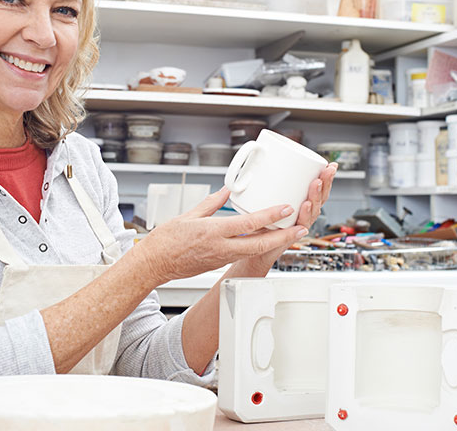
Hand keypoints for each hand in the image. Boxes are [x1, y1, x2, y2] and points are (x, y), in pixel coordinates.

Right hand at [134, 187, 307, 284]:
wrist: (155, 264)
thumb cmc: (166, 241)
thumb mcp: (188, 215)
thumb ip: (210, 203)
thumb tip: (225, 192)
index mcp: (213, 231)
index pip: (249, 223)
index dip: (271, 215)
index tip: (285, 207)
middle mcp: (221, 247)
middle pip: (260, 244)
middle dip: (283, 236)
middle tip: (301, 228)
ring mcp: (221, 257)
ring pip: (254, 251)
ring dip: (274, 242)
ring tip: (290, 233)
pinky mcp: (219, 263)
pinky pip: (243, 254)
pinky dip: (257, 247)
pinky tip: (265, 240)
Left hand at [231, 162, 338, 274]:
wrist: (254, 249)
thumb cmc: (261, 223)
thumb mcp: (266, 199)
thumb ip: (265, 184)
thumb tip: (259, 161)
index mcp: (301, 204)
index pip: (317, 189)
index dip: (325, 178)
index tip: (329, 164)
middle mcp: (303, 215)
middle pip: (320, 198)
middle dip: (325, 183)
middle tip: (327, 171)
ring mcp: (299, 225)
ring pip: (313, 210)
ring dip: (315, 196)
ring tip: (315, 183)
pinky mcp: (291, 235)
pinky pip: (301, 225)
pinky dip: (304, 215)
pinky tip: (305, 205)